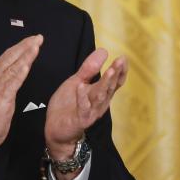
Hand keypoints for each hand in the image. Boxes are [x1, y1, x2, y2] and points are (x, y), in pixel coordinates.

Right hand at [0, 35, 42, 161]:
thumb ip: (6, 78)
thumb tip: (18, 67)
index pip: (9, 55)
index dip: (22, 45)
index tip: (34, 39)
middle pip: (11, 57)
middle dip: (26, 45)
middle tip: (38, 38)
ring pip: (13, 66)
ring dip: (25, 55)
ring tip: (36, 45)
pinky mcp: (0, 99)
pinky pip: (12, 83)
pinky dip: (19, 72)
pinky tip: (26, 65)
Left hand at [44, 49, 127, 179]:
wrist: (55, 129)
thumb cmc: (68, 105)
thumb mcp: (77, 82)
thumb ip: (89, 68)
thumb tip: (104, 50)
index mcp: (101, 93)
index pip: (115, 81)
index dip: (121, 70)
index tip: (123, 58)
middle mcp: (100, 102)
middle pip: (110, 86)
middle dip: (115, 73)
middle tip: (120, 61)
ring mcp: (91, 111)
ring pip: (100, 96)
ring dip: (105, 84)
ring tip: (110, 71)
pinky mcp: (80, 120)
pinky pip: (83, 108)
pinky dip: (82, 98)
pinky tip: (81, 87)